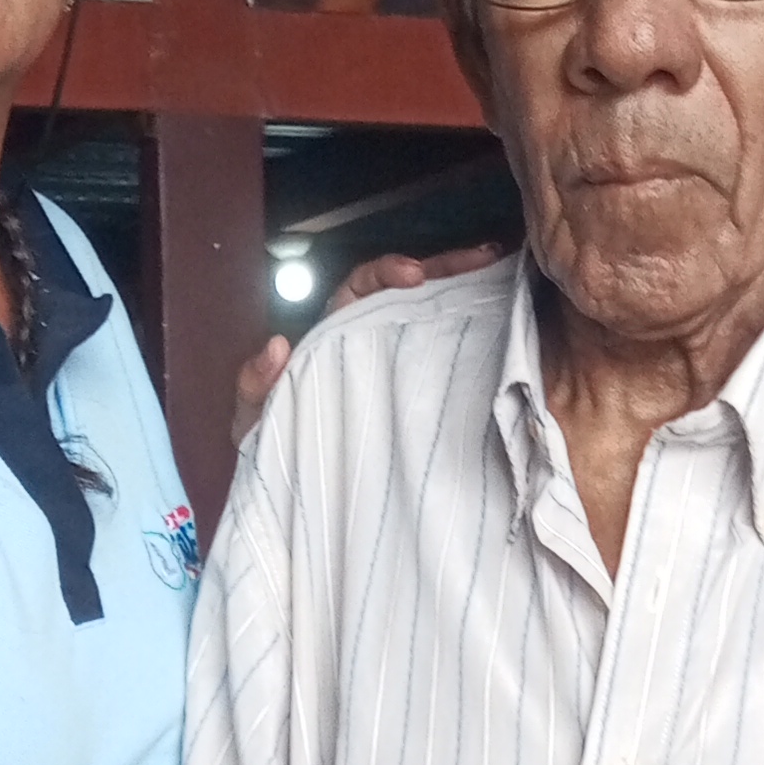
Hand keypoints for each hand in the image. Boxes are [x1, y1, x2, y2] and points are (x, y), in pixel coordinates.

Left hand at [231, 240, 509, 452]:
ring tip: (507, 284)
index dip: (388, 272)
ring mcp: (396, 372)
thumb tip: (277, 346)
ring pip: (434, 322)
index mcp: (331, 337)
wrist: (294, 507)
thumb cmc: (271, 455)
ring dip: (468, 297)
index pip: (361, 289)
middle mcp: (368, 345)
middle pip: (410, 295)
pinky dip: (477, 346)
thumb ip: (256, 384)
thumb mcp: (254, 419)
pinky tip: (509, 335)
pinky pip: (448, 367)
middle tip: (485, 258)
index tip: (414, 275)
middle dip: (447, 271)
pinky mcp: (417, 404)